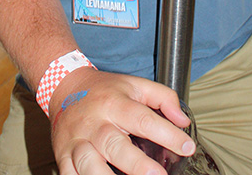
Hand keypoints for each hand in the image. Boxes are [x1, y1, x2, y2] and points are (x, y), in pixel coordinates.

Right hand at [49, 67, 194, 174]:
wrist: (65, 86)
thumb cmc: (104, 90)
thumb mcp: (135, 85)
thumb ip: (163, 98)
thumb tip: (183, 121)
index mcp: (115, 104)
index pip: (143, 119)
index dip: (168, 134)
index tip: (187, 147)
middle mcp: (95, 123)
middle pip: (114, 145)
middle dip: (136, 164)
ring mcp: (77, 141)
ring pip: (89, 164)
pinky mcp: (64, 155)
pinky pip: (70, 174)